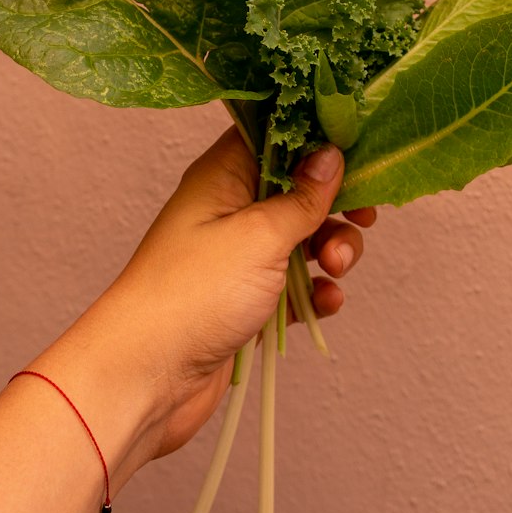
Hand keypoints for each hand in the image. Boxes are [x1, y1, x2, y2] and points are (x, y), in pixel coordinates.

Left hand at [112, 127, 374, 459]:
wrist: (148, 375)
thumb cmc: (194, 292)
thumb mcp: (259, 235)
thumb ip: (302, 197)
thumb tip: (330, 155)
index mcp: (224, 176)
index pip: (275, 137)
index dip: (317, 140)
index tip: (357, 153)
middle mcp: (231, 210)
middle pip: (298, 189)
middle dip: (335, 205)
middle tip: (362, 219)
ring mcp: (239, 257)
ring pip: (303, 239)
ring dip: (332, 250)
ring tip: (337, 268)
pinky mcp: (247, 301)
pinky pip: (295, 286)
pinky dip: (315, 291)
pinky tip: (326, 301)